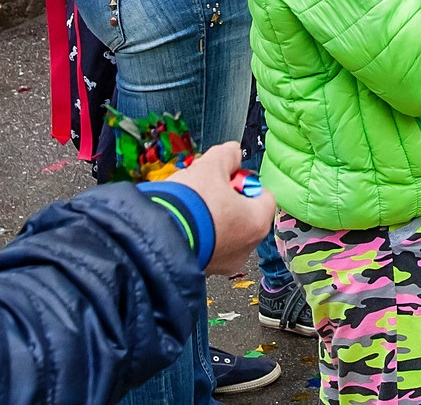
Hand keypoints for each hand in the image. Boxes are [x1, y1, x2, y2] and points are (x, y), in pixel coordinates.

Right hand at [170, 141, 276, 273]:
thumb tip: (232, 152)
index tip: (228, 176)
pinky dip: (198, 234)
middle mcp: (245, 247)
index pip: (264, 195)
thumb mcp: (211, 166)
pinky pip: (206, 246)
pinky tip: (182, 221)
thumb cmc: (190, 206)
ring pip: (224, 232)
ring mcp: (223, 262)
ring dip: (211, 217)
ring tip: (191, 205)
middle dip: (227, 199)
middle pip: (244, 214)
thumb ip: (227, 156)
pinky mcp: (202, 269)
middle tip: (208, 188)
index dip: (245, 181)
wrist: (157, 239)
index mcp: (257, 221)